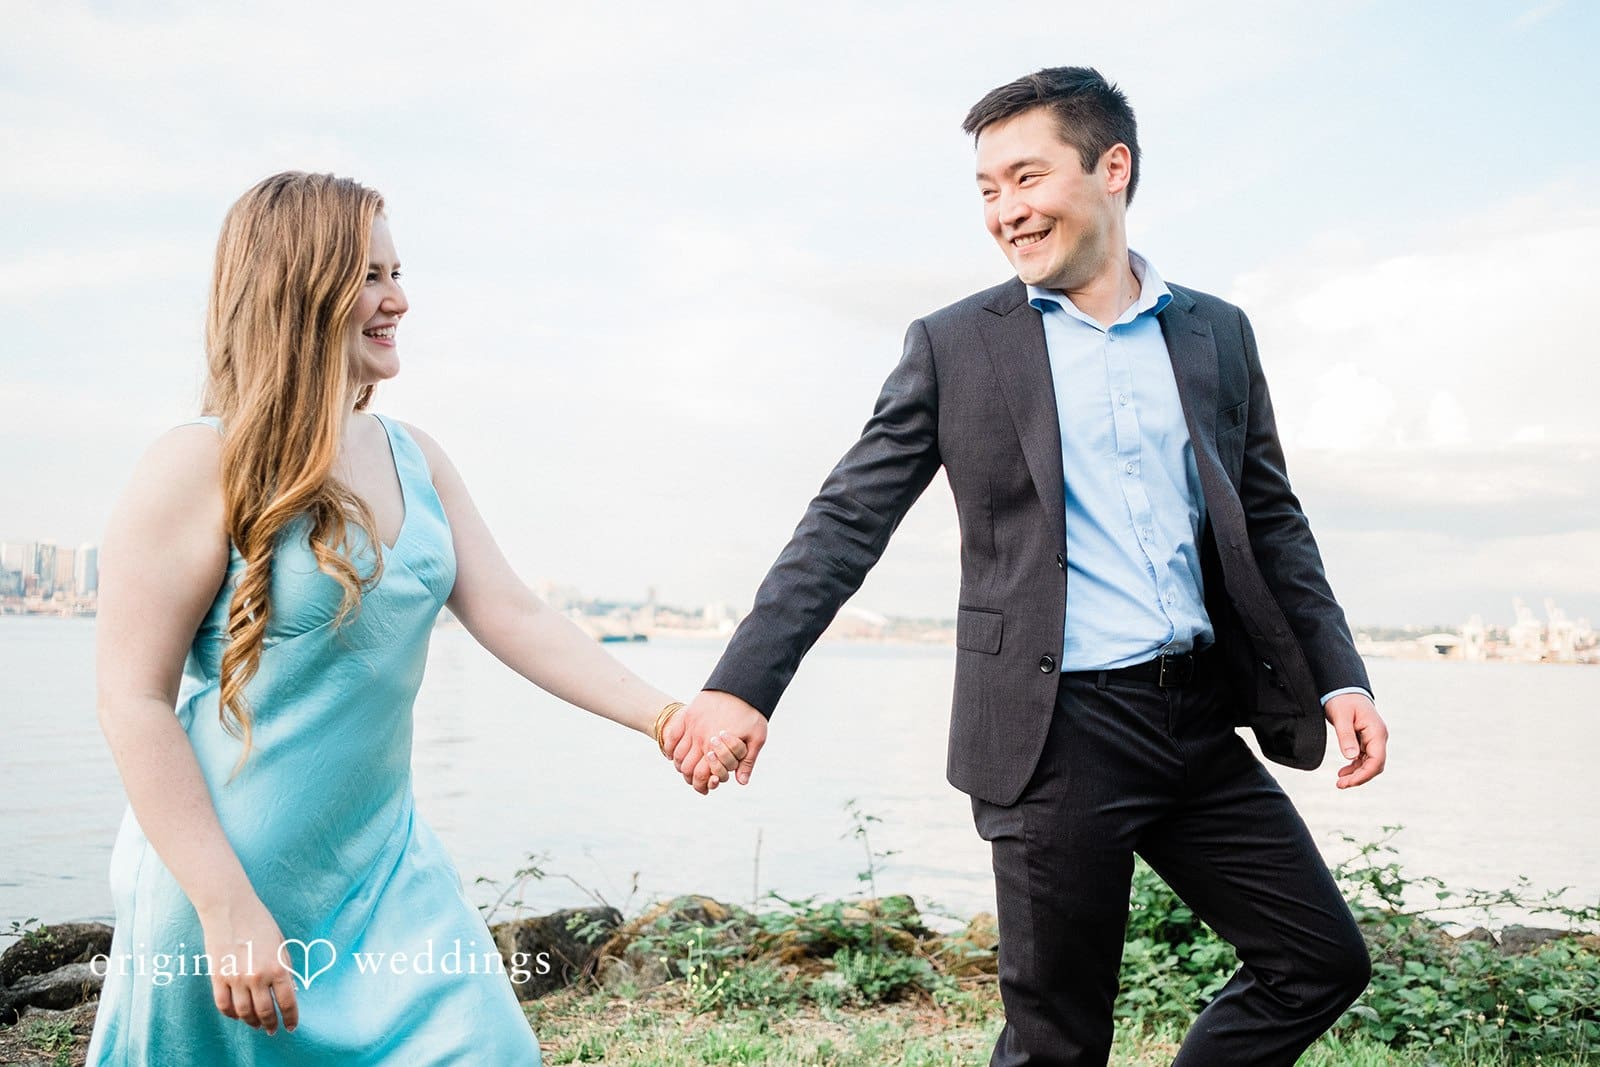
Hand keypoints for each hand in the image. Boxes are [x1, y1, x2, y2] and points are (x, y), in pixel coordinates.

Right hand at [196, 893, 298, 1034]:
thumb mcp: (281, 944)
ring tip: (257, 1025)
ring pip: (244, 1013)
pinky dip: (231, 1014)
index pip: (287, 1002)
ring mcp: (235, 978)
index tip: (291, 1026)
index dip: (290, 1018)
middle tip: (273, 1029)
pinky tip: (237, 1015)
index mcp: (277, 967)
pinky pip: (223, 1005)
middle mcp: (257, 976)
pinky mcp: (217, 977)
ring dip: (252, 1023)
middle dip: (271, 1024)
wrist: (230, 908)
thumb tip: (290, 990)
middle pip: (265, 1012)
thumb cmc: (260, 922)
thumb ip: (285, 968)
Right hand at [661, 690, 767, 794]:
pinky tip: (674, 754)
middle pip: (686, 768)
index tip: (705, 787)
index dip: (701, 785)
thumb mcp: (757, 738)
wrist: (742, 685)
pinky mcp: (688, 715)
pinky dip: (670, 749)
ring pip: (677, 755)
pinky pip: (672, 737)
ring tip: (687, 767)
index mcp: (717, 748)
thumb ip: (747, 762)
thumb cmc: (752, 713)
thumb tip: (740, 782)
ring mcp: (692, 726)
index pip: (701, 776)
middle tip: (696, 778)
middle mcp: (701, 739)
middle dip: (690, 778)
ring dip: (680, 765)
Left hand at [1324, 692, 1387, 789]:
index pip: (1377, 760)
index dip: (1364, 774)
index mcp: (1376, 732)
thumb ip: (1346, 736)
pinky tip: (1343, 773)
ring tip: (1340, 782)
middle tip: (1340, 785)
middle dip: (1359, 777)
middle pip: (1375, 765)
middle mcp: (1378, 737)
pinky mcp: (1366, 740)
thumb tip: (1351, 757)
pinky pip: (1364, 758)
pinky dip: (1355, 767)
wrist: (1343, 689)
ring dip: (1357, 774)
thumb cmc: (1342, 700)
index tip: (1348, 782)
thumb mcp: (1341, 717)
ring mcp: (1373, 739)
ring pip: (1370, 763)